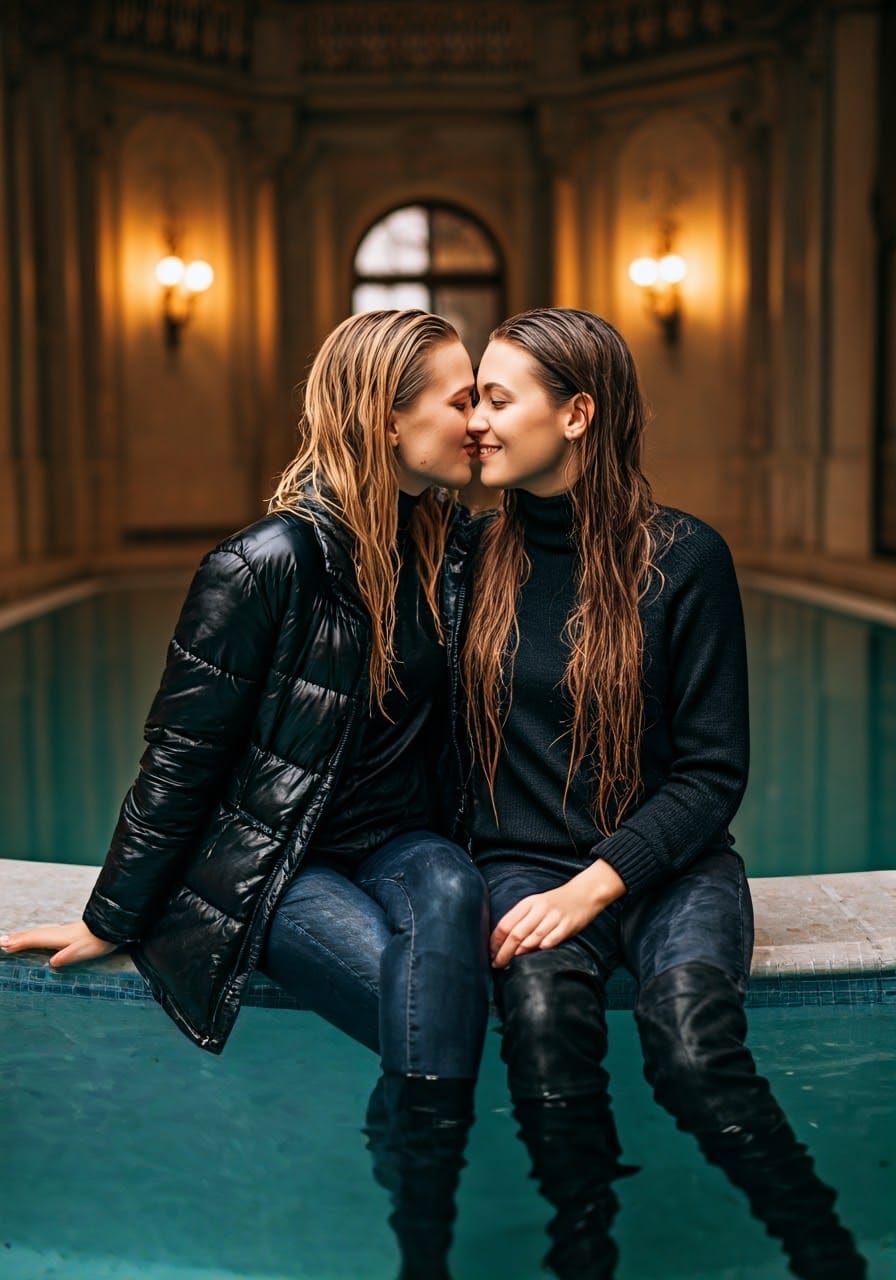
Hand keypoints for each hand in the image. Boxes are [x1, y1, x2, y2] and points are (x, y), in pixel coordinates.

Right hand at [0, 921, 117, 967]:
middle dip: (16, 938)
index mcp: (58, 938)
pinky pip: (44, 933)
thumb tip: (52, 962)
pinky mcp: (67, 933)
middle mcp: (57, 933)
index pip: (34, 940)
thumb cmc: (98, 941)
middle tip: (1, 941)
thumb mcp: (83, 951)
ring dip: (23, 935)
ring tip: (11, 938)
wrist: (111, 927)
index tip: (4, 945)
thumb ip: (68, 956)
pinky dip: (34, 935)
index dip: (19, 943)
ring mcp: (62, 932)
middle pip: (32, 935)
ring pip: (38, 933)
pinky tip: (36, 937)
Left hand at [489, 860, 626, 967]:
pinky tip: (536, 954)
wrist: (583, 894)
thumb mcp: (535, 906)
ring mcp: (554, 917)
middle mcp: (539, 909)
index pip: (506, 923)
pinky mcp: (568, 925)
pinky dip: (544, 947)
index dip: (495, 941)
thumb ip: (521, 921)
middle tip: (497, 964)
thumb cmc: (555, 904)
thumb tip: (503, 943)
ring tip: (510, 964)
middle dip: (504, 952)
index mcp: (528, 904)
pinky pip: (553, 938)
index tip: (490, 953)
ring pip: (533, 937)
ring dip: (520, 952)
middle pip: (516, 933)